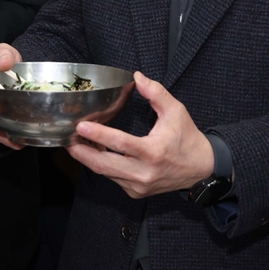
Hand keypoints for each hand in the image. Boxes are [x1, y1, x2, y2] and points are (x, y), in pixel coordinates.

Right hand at [0, 43, 25, 149]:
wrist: (24, 73)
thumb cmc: (9, 62)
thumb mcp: (5, 53)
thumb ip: (3, 54)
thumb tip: (2, 63)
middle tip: (1, 134)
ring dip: (0, 136)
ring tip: (13, 140)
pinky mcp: (4, 123)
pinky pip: (3, 134)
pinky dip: (10, 139)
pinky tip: (19, 142)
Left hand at [67, 72, 210, 198]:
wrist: (202, 169)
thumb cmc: (187, 138)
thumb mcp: (176, 111)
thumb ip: (156, 93)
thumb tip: (136, 77)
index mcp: (153, 152)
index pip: (120, 143)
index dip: (98, 134)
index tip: (81, 125)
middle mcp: (144, 172)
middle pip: (103, 165)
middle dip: (81, 152)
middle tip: (67, 138)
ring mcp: (138, 185)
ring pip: (105, 173)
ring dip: (88, 158)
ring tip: (75, 142)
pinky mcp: (136, 192)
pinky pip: (112, 178)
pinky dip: (101, 165)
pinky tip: (93, 152)